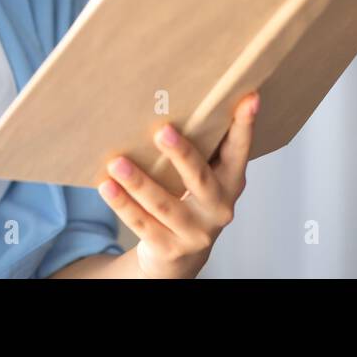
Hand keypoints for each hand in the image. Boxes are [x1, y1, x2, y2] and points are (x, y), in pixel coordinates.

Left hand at [98, 91, 259, 278]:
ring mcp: (194, 233)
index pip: (240, 151)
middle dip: (182, 154)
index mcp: (231, 182)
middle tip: (162, 131)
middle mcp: (218, 209)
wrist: (180, 257)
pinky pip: (142, 224)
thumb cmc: (191, 200)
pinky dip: (123, 205)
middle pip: (200, 179)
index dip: (245, 126)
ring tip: (117, 163)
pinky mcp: (169, 248)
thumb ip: (202, 148)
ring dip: (139, 183)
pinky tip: (107, 187)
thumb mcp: (206, 176)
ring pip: (164, 205)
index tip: (249, 99)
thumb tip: (177, 98)